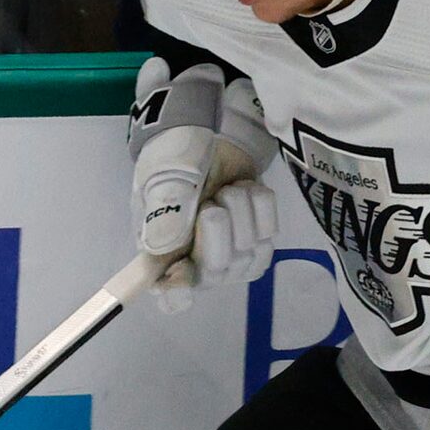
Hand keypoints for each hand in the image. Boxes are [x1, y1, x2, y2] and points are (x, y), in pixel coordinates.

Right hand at [127, 57, 275, 302]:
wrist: (214, 134)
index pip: (169, 294)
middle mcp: (193, 262)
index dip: (176, 293)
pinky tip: (246, 193)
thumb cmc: (179, 155)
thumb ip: (165, 211)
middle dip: (219, 228)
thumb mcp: (167, 176)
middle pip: (216, 270)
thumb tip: (160, 249)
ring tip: (228, 190)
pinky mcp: (256, 244)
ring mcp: (229, 257)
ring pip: (248, 255)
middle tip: (212, 200)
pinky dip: (261, 208)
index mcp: (161, 251)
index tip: (182, 278)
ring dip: (242, 212)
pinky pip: (269, 237)